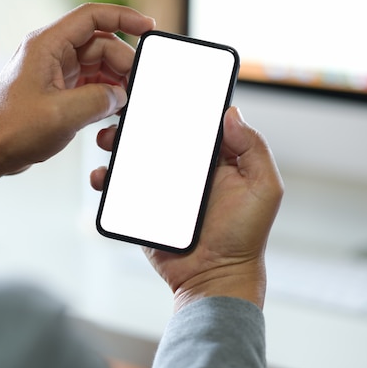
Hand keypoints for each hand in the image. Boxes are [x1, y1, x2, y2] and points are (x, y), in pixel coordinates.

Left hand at [0, 3, 154, 191]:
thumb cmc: (10, 130)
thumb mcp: (62, 115)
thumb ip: (98, 100)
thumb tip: (119, 95)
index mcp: (47, 45)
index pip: (93, 17)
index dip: (124, 18)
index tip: (148, 29)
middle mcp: (51, 53)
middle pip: (100, 44)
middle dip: (122, 64)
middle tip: (135, 88)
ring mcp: (54, 72)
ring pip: (97, 66)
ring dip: (113, 83)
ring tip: (123, 104)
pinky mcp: (56, 91)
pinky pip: (88, 85)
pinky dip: (102, 96)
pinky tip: (109, 112)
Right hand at [91, 107, 282, 309]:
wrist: (213, 278)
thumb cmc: (244, 237)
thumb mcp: (263, 189)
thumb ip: (253, 148)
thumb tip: (231, 112)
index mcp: (214, 160)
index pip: (193, 124)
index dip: (178, 105)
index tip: (159, 89)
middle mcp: (187, 170)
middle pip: (158, 136)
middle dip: (139, 121)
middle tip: (126, 112)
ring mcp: (162, 189)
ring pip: (135, 158)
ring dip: (118, 144)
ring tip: (108, 139)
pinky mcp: (142, 207)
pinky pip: (121, 188)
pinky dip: (107, 178)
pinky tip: (103, 175)